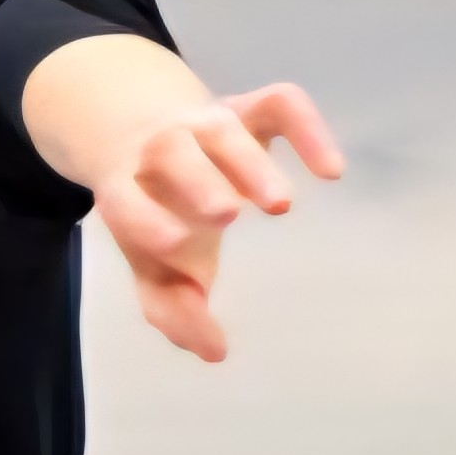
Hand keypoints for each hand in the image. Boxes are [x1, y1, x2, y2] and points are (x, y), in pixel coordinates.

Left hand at [90, 82, 344, 362]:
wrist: (145, 134)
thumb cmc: (155, 216)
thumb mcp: (153, 264)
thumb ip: (172, 308)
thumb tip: (213, 351)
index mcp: (126, 186)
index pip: (124, 200)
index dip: (146, 220)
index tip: (178, 247)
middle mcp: (161, 147)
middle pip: (173, 152)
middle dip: (198, 181)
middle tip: (227, 215)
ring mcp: (206, 122)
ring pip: (224, 126)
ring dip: (251, 162)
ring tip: (280, 205)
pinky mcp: (248, 108)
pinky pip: (279, 103)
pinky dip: (308, 127)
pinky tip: (330, 171)